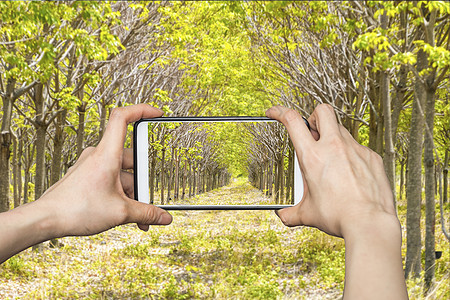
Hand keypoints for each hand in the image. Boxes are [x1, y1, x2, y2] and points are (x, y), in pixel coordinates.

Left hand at [39, 104, 172, 236]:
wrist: (46, 220)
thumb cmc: (75, 209)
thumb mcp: (120, 213)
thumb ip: (146, 213)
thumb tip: (164, 217)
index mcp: (107, 154)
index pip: (122, 117)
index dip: (142, 110)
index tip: (157, 113)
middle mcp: (98, 155)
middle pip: (130, 158)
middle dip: (142, 181)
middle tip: (147, 198)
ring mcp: (91, 166)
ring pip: (121, 174)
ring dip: (132, 193)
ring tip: (136, 215)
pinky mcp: (87, 177)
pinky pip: (111, 180)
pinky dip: (120, 195)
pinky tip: (124, 213)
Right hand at [266, 104, 406, 298]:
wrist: (369, 223)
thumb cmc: (339, 216)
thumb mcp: (308, 214)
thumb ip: (292, 213)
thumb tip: (284, 216)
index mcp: (313, 157)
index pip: (293, 121)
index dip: (280, 111)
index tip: (275, 112)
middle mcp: (334, 147)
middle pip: (322, 111)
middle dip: (314, 116)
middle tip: (312, 131)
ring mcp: (355, 150)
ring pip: (342, 129)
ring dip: (332, 137)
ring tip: (331, 159)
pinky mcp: (371, 157)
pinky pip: (358, 148)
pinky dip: (351, 155)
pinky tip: (350, 173)